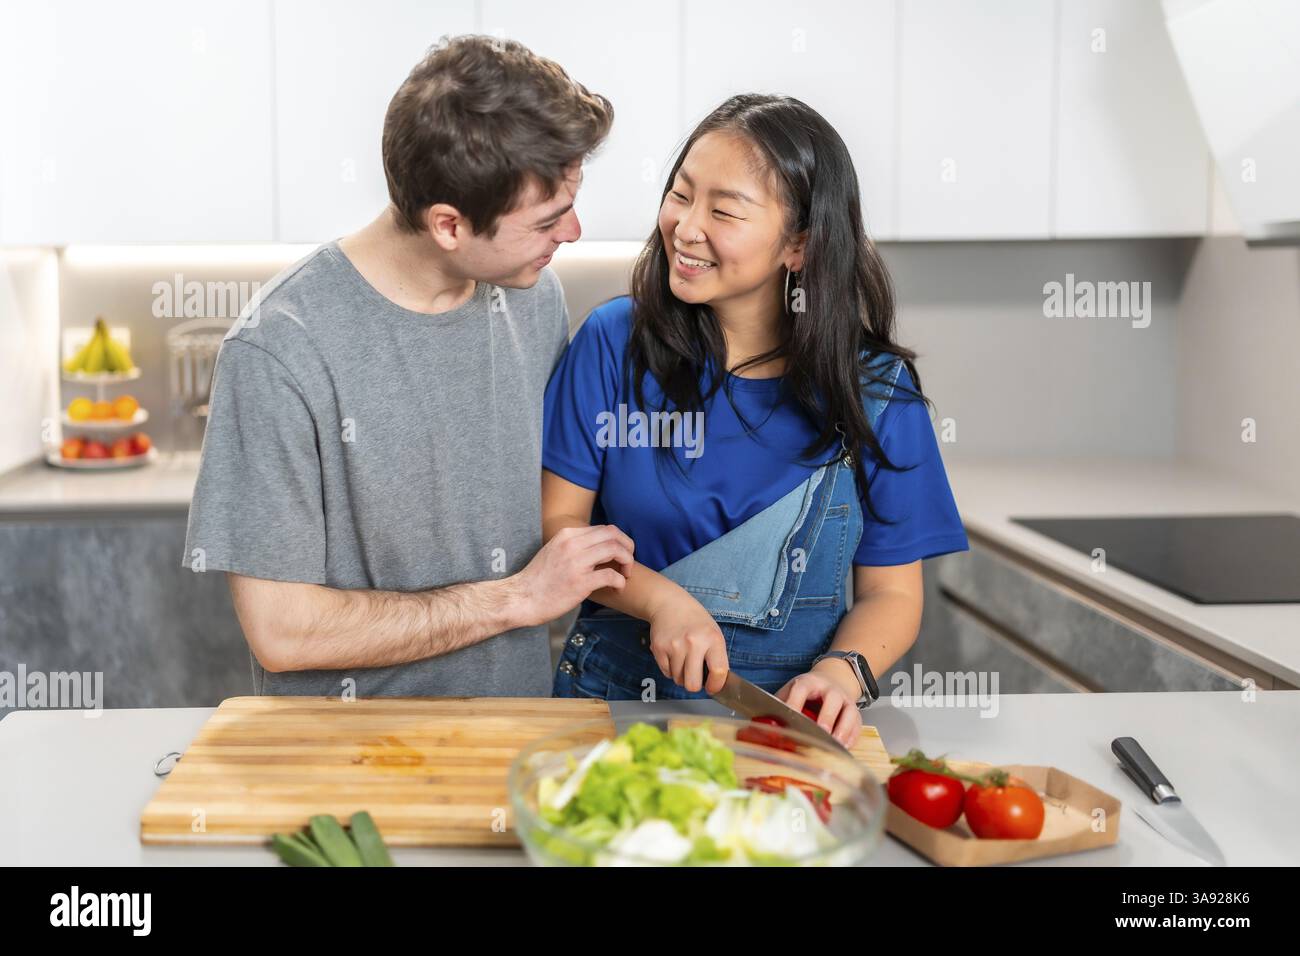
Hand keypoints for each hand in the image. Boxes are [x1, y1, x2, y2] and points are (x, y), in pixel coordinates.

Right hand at [512, 525, 634, 625]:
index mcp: (567, 535)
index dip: (619, 540)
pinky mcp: (580, 582)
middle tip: (629, 562)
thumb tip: (595, 547)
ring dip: (627, 561)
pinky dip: (620, 581)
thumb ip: (574, 545)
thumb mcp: (554, 551)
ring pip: (615, 550)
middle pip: (613, 534)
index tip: (621, 552)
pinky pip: (611, 575)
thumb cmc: (538, 579)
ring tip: (626, 574)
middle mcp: (572, 544)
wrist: (521, 598)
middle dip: (627, 547)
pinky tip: (618, 587)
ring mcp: (576, 563)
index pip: (604, 528)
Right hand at [647, 598, 728, 693]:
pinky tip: (673, 654)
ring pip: (678, 680)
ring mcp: (675, 646)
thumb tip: (716, 683)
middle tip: (695, 676)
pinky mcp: (659, 648)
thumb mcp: (713, 633)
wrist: (669, 604)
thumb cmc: (695, 621)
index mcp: (713, 638)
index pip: (718, 671)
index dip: (716, 685)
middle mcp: (694, 643)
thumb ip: (716, 657)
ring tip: (683, 658)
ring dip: (681, 674)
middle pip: (693, 684)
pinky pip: (666, 672)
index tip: (712, 688)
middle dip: (694, 685)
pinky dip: (670, 668)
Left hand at [777, 660, 863, 747]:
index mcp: (810, 682)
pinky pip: (857, 725)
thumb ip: (780, 704)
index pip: (802, 689)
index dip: (795, 703)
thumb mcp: (792, 690)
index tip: (788, 718)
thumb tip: (764, 724)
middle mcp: (830, 689)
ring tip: (834, 743)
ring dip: (843, 728)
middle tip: (820, 731)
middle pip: (832, 699)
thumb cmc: (808, 692)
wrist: (833, 680)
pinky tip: (843, 747)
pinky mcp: (855, 713)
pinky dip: (851, 737)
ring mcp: (845, 700)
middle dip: (826, 716)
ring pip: (849, 712)